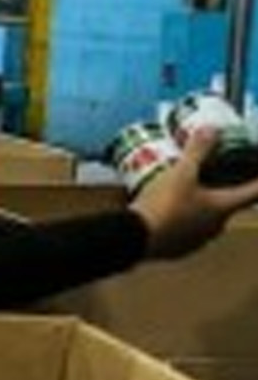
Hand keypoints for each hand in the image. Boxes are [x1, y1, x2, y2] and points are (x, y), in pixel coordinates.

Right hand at [130, 127, 257, 258]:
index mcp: (222, 208)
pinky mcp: (178, 250)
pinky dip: (183, 221)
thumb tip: (212, 128)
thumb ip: (197, 151)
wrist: (134, 239)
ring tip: (189, 193)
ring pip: (206, 221)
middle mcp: (216, 227)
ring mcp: (197, 241)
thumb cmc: (165, 205)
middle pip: (228, 207)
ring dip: (202, 208)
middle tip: (216, 177)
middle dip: (225, 192)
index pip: (254, 193)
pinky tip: (169, 213)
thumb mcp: (180, 173)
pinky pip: (186, 232)